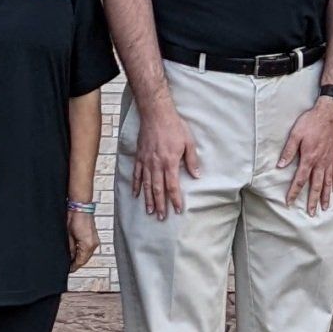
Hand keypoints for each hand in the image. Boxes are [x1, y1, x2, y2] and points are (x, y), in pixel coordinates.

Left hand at [66, 206, 98, 271]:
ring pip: (87, 255)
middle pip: (84, 259)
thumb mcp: (68, 237)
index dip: (73, 267)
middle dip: (76, 263)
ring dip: (80, 257)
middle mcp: (94, 245)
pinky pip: (89, 249)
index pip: (80, 262)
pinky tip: (77, 251)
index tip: (68, 270)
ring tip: (71, 260)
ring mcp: (95, 241)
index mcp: (87, 246)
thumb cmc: (74, 218)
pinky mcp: (94, 238)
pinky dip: (83, 252)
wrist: (80, 208)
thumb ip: (70, 250)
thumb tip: (69, 258)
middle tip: (68, 266)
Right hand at [133, 98, 199, 218]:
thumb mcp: (188, 142)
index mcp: (170, 162)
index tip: (177, 209)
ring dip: (148, 199)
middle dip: (160, 205)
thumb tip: (197, 175)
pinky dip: (135, 185)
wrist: (156, 114)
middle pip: (158, 189)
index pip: (172, 186)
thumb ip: (192, 160)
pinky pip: (136, 174)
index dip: (175, 199)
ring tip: (149, 211)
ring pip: (146, 185)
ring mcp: (146, 161)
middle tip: (161, 217)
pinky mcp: (139, 157)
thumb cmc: (174, 127)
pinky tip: (136, 194)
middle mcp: (156, 165)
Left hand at [281, 96, 332, 213]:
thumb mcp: (296, 134)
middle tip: (312, 213)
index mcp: (309, 158)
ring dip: (326, 196)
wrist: (330, 113)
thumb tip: (280, 165)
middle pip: (316, 186)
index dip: (294, 192)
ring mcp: (330, 160)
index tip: (289, 202)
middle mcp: (321, 162)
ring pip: (328, 182)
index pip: (300, 180)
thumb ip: (288, 151)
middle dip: (313, 201)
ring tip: (325, 207)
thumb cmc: (312, 122)